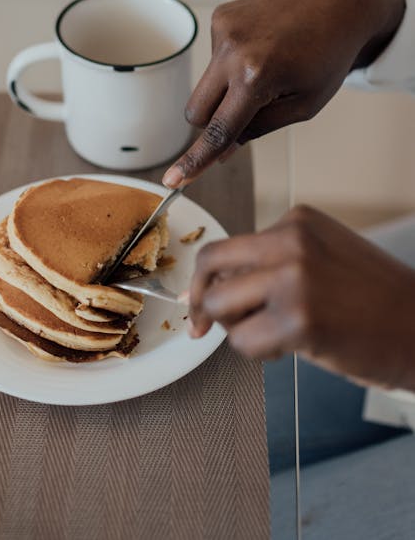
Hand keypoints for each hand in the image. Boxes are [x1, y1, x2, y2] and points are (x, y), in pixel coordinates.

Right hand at [163, 0, 403, 187]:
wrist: (341, 0)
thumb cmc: (330, 55)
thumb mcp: (304, 105)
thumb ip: (258, 129)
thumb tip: (222, 150)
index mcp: (256, 76)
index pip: (217, 130)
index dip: (195, 161)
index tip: (173, 180)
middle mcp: (232, 50)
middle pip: (196, 111)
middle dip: (214, 122)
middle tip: (249, 112)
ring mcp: (222, 29)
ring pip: (205, 85)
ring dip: (227, 89)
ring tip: (267, 68)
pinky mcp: (221, 16)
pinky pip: (214, 59)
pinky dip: (232, 64)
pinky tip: (262, 48)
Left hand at [187, 205, 414, 390]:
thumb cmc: (374, 301)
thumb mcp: (322, 256)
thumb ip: (273, 261)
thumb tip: (218, 284)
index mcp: (297, 221)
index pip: (228, 245)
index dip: (211, 279)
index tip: (204, 301)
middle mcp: (291, 241)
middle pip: (210, 264)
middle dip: (200, 299)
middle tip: (202, 325)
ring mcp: (294, 278)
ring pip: (220, 305)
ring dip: (236, 329)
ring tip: (271, 335)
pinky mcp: (299, 319)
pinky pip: (243, 342)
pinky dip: (257, 353)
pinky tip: (289, 348)